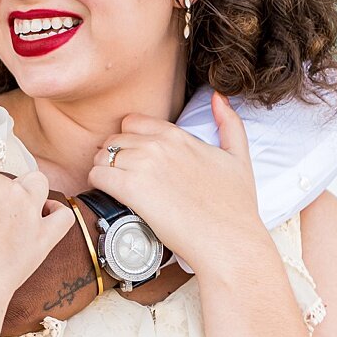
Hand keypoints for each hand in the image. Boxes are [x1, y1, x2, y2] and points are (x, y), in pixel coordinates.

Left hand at [87, 92, 266, 274]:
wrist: (228, 240)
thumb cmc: (235, 206)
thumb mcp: (239, 157)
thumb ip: (229, 123)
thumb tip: (219, 97)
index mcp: (177, 135)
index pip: (132, 122)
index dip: (129, 140)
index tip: (134, 158)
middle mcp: (156, 145)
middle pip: (114, 139)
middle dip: (114, 156)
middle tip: (123, 176)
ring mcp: (142, 165)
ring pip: (101, 155)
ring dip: (104, 170)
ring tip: (115, 188)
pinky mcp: (131, 189)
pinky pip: (96, 175)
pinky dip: (97, 185)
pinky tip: (110, 197)